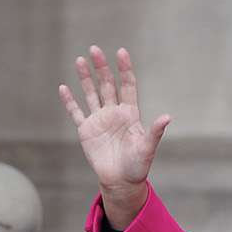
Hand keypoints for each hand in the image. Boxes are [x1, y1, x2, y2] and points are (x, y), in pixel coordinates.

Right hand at [59, 46, 170, 229]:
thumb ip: (155, 132)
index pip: (127, 85)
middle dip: (101, 67)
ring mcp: (99, 120)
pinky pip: (77, 112)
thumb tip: (167, 117)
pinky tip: (63, 88)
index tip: (121, 52)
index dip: (124, 69)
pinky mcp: (86, 131)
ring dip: (85, 78)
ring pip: (91, 93)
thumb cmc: (138, 166)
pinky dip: (70, 101)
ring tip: (80, 60)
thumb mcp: (148, 148)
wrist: (121, 182)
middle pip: (107, 84)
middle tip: (95, 50)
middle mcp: (114, 113)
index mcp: (131, 114)